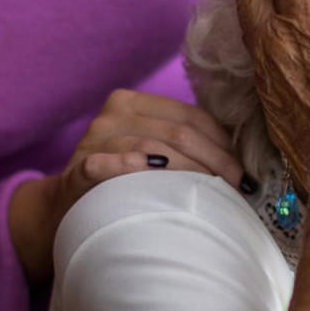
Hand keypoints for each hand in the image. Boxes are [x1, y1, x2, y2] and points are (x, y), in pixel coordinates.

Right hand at [9, 90, 243, 279]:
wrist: (64, 207)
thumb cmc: (120, 181)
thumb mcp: (148, 152)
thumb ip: (182, 144)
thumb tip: (239, 158)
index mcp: (133, 103)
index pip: (190, 116)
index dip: (223, 143)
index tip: (244, 170)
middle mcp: (112, 115)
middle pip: (178, 133)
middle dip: (216, 161)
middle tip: (238, 186)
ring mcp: (92, 141)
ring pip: (152, 148)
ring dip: (189, 172)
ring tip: (214, 193)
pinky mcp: (78, 171)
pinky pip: (105, 164)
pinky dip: (128, 167)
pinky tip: (152, 173)